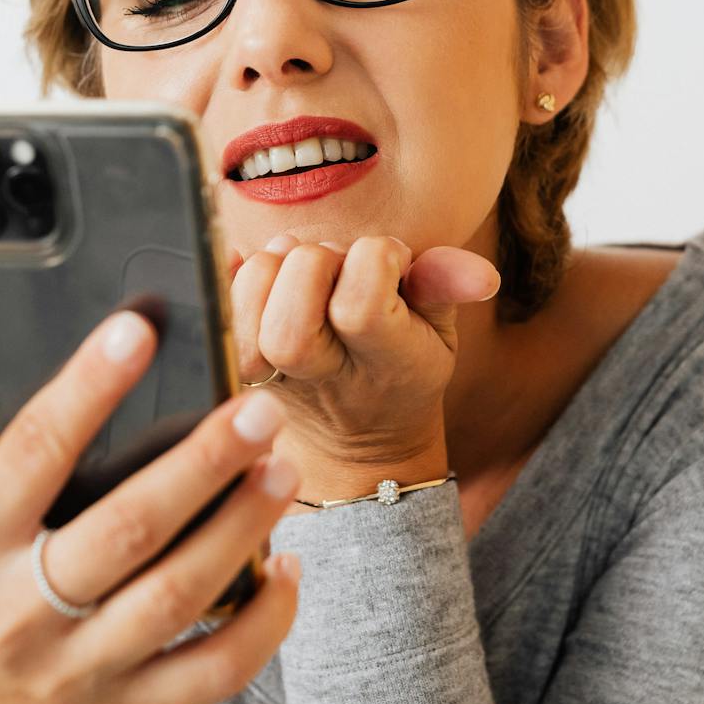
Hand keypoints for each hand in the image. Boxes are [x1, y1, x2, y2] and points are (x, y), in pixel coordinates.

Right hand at [0, 311, 303, 703]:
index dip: (87, 387)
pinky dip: (264, 624)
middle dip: (200, 465)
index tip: (139, 330)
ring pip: (177, 598)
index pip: (32, 453)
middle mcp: (19, 614)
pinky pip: (212, 674)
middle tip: (257, 410)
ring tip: (283, 467)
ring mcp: (78, 671)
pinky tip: (289, 566)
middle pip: (126, 530)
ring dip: (241, 530)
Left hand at [225, 233, 499, 464]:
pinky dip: (241, 277)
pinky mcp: (239, 369)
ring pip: (249, 309)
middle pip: (291, 318)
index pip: (361, 305)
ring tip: (304, 272)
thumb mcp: (439, 332)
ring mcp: (274, 379)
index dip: (375, 259)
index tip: (390, 259)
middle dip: (315, 263)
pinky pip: (219, 308)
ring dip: (275, 267)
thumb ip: (447, 288)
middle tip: (339, 266)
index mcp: (384, 365)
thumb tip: (484, 275)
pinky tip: (273, 278)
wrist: (359, 444)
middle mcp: (321, 377)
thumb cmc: (402, 369)